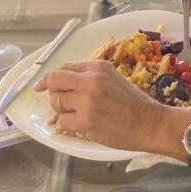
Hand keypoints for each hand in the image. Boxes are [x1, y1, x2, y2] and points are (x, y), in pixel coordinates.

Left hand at [35, 60, 164, 147]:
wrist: (150, 123)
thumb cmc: (134, 102)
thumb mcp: (113, 78)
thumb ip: (89, 76)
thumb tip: (62, 81)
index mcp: (97, 67)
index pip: (64, 68)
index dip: (49, 78)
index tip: (41, 86)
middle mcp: (90, 80)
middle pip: (54, 82)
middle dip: (52, 93)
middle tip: (62, 103)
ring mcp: (86, 101)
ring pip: (55, 102)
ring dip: (62, 110)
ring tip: (77, 114)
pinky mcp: (85, 121)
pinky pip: (62, 121)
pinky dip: (68, 124)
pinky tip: (82, 124)